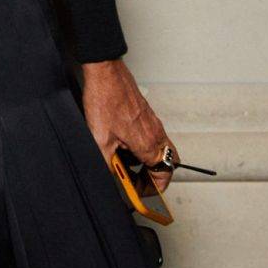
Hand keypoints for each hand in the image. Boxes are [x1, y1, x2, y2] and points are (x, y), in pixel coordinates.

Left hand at [77, 59, 175, 193]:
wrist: (106, 73)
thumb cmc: (105, 100)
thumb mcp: (99, 140)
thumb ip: (108, 163)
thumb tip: (112, 177)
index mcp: (149, 144)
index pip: (163, 175)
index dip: (153, 190)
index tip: (140, 195)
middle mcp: (156, 134)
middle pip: (168, 165)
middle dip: (154, 178)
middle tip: (137, 183)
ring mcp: (153, 124)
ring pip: (161, 150)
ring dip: (148, 162)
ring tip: (126, 164)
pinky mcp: (146, 115)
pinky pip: (152, 138)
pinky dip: (142, 148)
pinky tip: (122, 145)